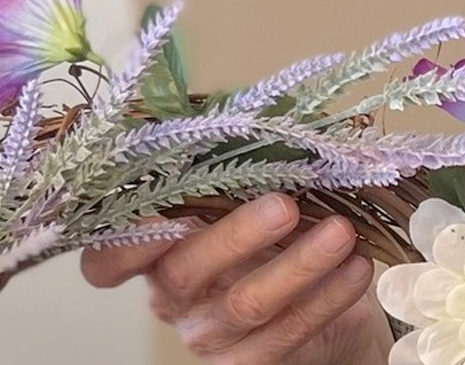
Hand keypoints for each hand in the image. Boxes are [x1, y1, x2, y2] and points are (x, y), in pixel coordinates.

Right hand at [81, 193, 393, 363]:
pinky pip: (287, 332)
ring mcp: (209, 335)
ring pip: (247, 303)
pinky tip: (357, 267)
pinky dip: (327, 296)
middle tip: (284, 205)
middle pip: (183, 272)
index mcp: (156, 253)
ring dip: (299, 263)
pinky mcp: (249, 363)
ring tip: (341, 232)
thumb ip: (234, 172)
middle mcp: (173, 298)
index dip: (121, 242)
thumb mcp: (248, 200)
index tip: (153, 211)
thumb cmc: (276, 237)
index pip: (107, 261)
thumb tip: (254, 123)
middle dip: (236, 235)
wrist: (328, 302)